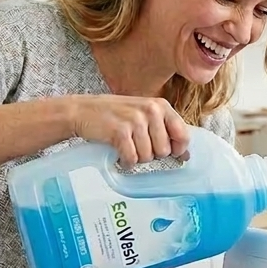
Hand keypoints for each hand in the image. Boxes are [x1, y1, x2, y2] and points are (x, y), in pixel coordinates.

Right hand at [67, 95, 190, 167]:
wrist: (82, 110)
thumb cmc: (115, 114)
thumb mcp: (143, 113)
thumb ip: (165, 129)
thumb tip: (184, 154)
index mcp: (161, 105)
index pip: (183, 135)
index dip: (177, 150)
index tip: (170, 153)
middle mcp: (151, 110)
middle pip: (164, 151)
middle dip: (151, 154)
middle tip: (137, 144)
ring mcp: (136, 120)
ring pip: (148, 157)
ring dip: (136, 157)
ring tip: (126, 146)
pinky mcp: (120, 132)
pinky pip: (131, 159)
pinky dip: (125, 161)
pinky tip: (119, 153)